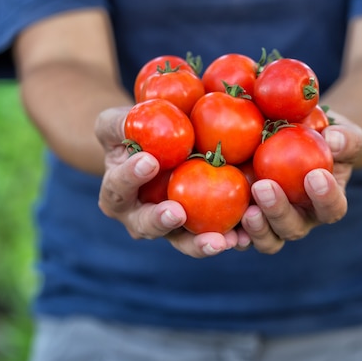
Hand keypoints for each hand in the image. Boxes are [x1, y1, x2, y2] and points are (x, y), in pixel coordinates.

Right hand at [95, 106, 240, 257]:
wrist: (157, 150)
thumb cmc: (132, 133)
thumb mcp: (117, 122)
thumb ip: (120, 122)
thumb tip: (132, 117)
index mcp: (116, 194)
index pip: (118, 188)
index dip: (131, 176)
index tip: (150, 160)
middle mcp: (139, 218)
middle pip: (147, 226)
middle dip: (162, 221)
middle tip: (177, 213)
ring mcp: (171, 227)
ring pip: (182, 241)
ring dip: (200, 243)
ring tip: (220, 241)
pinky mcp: (198, 228)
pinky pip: (212, 237)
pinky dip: (229, 238)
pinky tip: (245, 236)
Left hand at [238, 112, 361, 253]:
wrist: (295, 138)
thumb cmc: (324, 136)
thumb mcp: (341, 133)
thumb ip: (344, 138)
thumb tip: (333, 139)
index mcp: (326, 203)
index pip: (332, 207)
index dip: (325, 197)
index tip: (315, 175)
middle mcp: (301, 219)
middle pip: (293, 228)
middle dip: (278, 211)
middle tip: (264, 186)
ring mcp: (273, 224)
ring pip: (268, 239)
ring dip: (256, 228)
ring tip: (247, 210)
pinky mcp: (248, 221)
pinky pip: (240, 234)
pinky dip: (232, 233)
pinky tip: (222, 227)